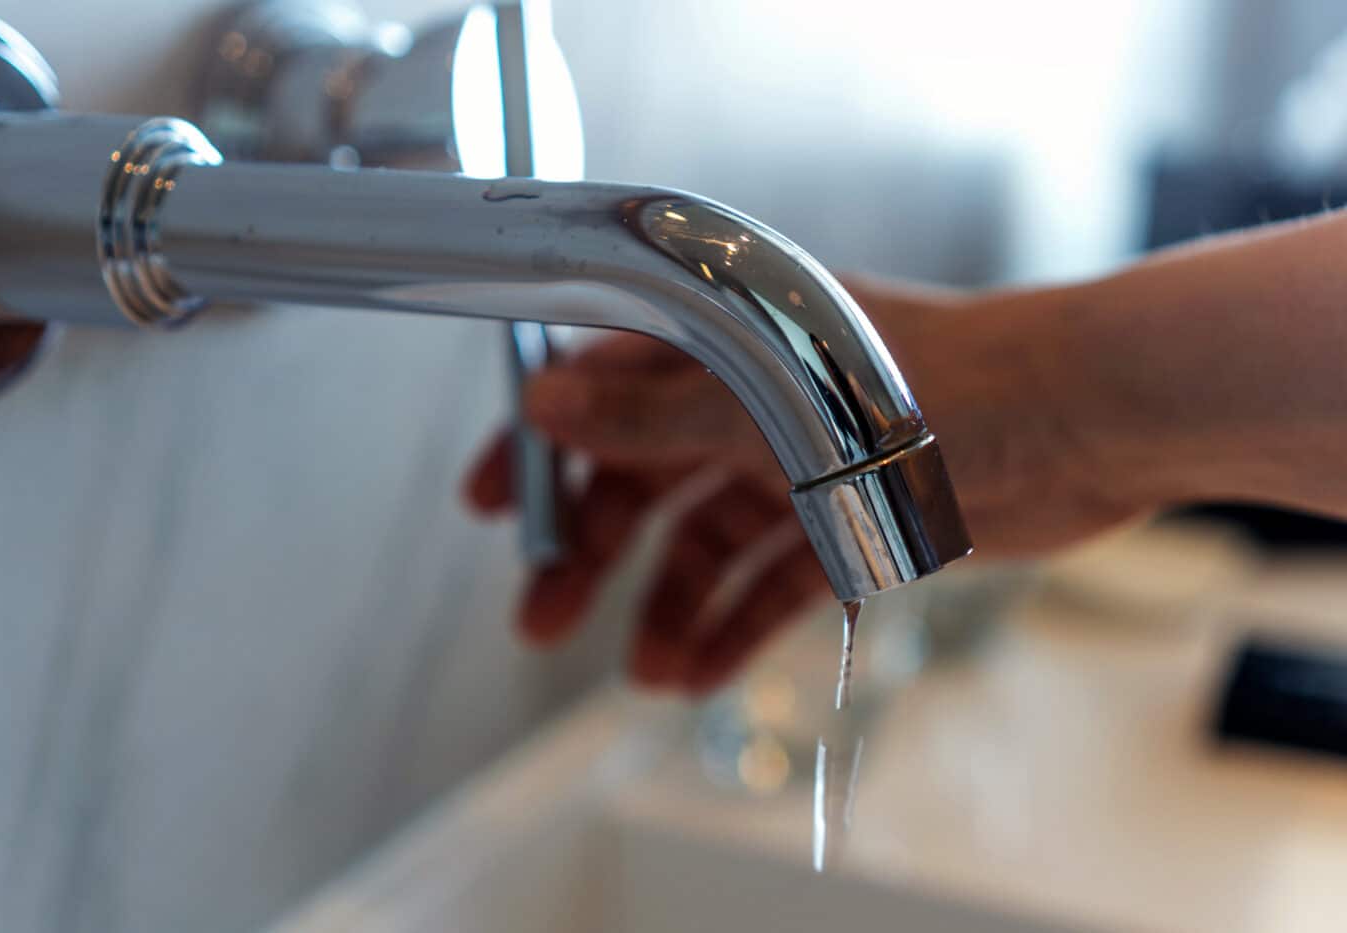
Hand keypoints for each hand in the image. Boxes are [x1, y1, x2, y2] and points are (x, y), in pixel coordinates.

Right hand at [464, 280, 1140, 692]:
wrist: (1086, 418)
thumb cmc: (956, 377)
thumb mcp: (776, 398)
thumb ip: (659, 408)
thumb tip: (553, 404)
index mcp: (726, 340)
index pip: (601, 386)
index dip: (542, 445)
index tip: (496, 503)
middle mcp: (753, 396)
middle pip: (641, 477)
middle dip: (590, 549)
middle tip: (543, 615)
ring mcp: (798, 460)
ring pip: (703, 541)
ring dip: (667, 604)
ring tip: (641, 670)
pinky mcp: (846, 517)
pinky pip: (770, 579)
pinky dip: (736, 624)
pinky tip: (701, 669)